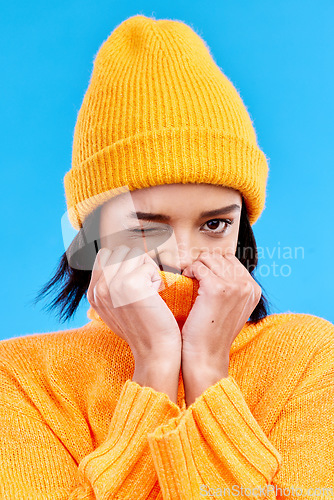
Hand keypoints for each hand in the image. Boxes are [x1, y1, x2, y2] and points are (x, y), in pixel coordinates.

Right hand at [87, 245, 181, 401]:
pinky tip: (155, 297)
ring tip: (149, 291)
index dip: (125, 263)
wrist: (155, 350)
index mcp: (92, 293)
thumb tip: (115, 256)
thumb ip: (111, 285)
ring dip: (147, 269)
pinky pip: (148, 265)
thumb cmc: (143, 327)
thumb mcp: (117, 307)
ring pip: (135, 253)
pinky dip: (157, 279)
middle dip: (137, 263)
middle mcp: (99, 288)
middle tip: (145, 286)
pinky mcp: (130, 284)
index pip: (106, 255)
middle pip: (121, 250)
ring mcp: (113, 285)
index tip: (136, 283)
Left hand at [181, 249, 261, 404]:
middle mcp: (247, 286)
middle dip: (203, 264)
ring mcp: (234, 286)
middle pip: (219, 257)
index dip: (213, 265)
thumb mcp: (231, 309)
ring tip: (190, 280)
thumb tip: (219, 267)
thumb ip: (232, 288)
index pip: (231, 260)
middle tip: (193, 277)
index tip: (202, 276)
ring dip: (195, 267)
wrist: (206, 356)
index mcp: (254, 289)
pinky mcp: (217, 288)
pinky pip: (198, 267)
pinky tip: (186, 281)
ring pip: (208, 259)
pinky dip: (189, 271)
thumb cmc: (213, 333)